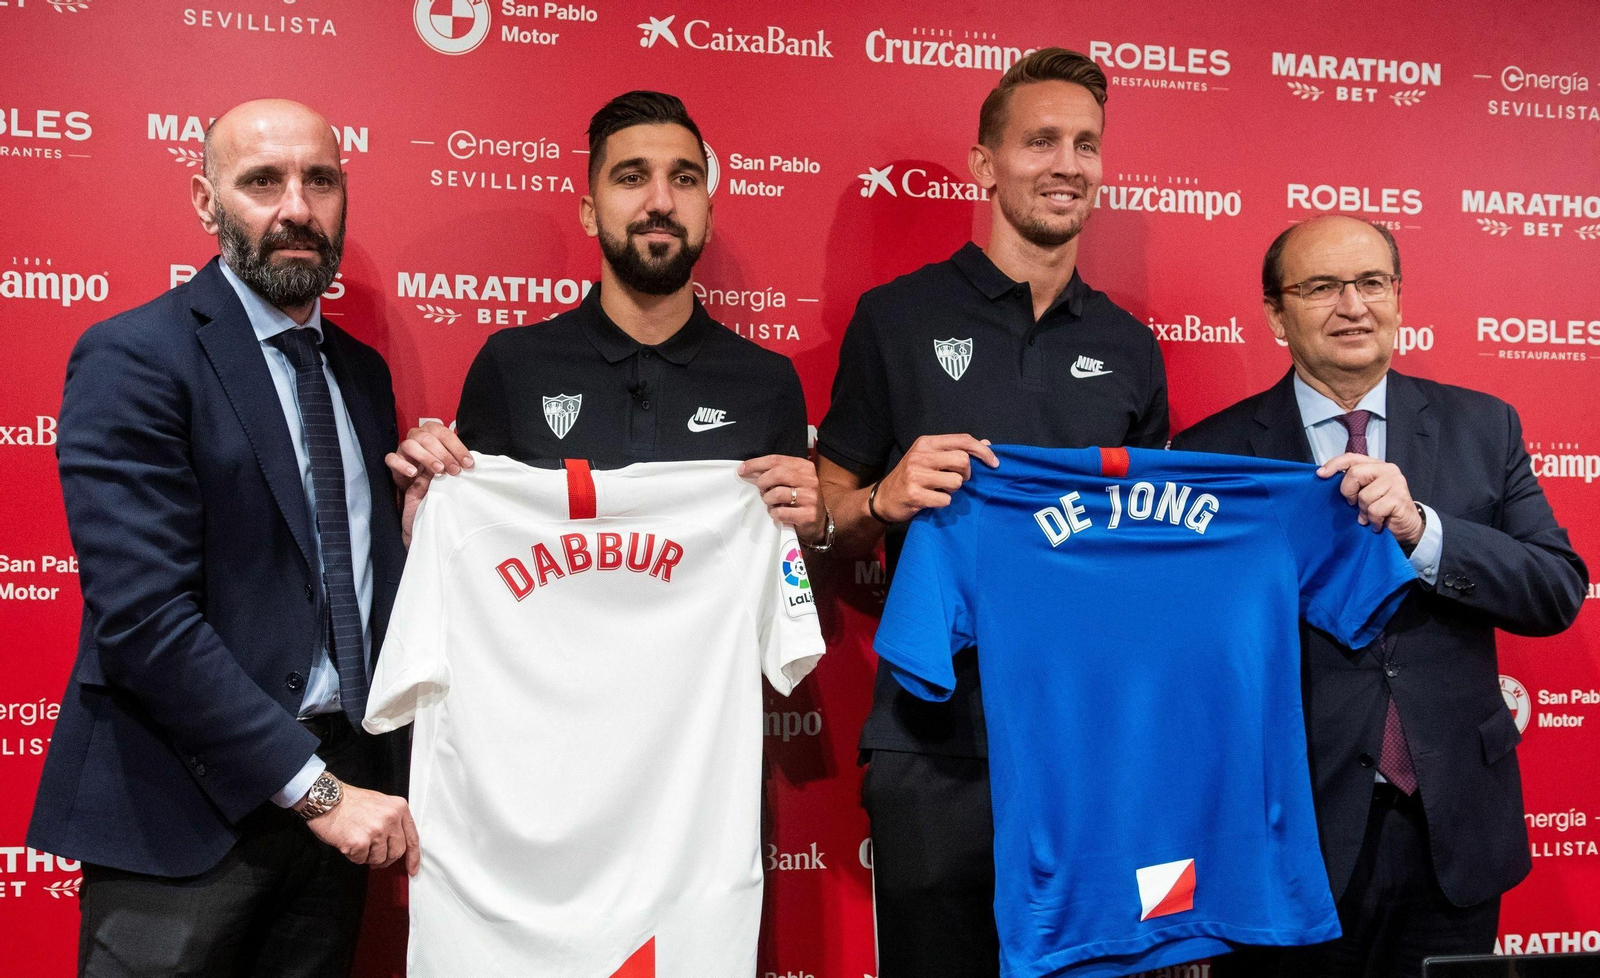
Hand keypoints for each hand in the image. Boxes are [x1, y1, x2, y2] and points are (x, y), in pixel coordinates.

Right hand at [302, 782, 420, 875]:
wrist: (326, 798)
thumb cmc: (350, 802)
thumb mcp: (381, 803)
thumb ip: (393, 821)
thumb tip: (397, 844)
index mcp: (399, 808)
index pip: (412, 838)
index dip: (413, 857)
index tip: (412, 869)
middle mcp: (391, 819)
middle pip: (397, 852)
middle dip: (386, 859)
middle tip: (374, 857)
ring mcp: (376, 831)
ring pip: (379, 858)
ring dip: (367, 856)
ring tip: (357, 841)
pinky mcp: (360, 843)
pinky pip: (361, 860)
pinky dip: (354, 856)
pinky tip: (348, 842)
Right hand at [385, 422, 471, 545]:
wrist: (418, 494)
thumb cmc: (436, 475)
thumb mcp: (449, 467)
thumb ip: (456, 461)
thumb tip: (469, 463)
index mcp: (433, 434)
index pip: (445, 435)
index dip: (457, 447)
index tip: (468, 464)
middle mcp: (417, 438)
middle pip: (428, 438)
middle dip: (444, 454)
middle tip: (454, 470)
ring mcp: (403, 449)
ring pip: (410, 445)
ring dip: (426, 457)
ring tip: (438, 471)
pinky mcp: (393, 462)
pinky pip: (391, 459)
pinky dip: (402, 465)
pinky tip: (413, 473)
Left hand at [739, 454, 827, 542]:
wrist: (818, 520)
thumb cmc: (799, 497)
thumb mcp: (791, 480)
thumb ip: (774, 472)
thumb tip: (747, 469)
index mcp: (804, 467)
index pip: (776, 460)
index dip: (756, 464)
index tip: (742, 469)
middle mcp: (809, 479)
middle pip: (776, 474)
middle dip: (762, 482)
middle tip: (761, 490)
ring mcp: (810, 497)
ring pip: (777, 493)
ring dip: (768, 500)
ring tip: (771, 502)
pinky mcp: (808, 515)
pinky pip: (781, 513)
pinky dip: (774, 514)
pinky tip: (778, 513)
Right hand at [871, 434, 998, 522]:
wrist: (883, 498)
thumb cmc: (912, 477)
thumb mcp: (930, 458)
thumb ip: (956, 450)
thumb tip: (986, 444)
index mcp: (926, 443)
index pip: (962, 440)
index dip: (982, 451)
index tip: (995, 463)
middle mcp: (920, 455)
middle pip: (962, 460)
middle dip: (966, 474)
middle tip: (957, 480)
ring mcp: (915, 474)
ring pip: (956, 481)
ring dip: (954, 490)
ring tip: (941, 490)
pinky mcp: (914, 494)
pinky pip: (945, 499)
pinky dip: (943, 502)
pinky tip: (932, 500)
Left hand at [1317, 452, 1424, 547]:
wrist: (1406, 526)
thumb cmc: (1382, 509)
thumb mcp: (1364, 493)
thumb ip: (1353, 484)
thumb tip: (1326, 479)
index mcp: (1376, 466)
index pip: (1351, 458)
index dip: (1334, 464)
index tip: (1321, 475)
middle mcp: (1387, 469)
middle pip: (1354, 474)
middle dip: (1348, 492)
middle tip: (1353, 504)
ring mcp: (1395, 482)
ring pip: (1364, 496)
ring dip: (1363, 511)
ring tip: (1371, 515)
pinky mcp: (1399, 497)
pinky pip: (1374, 510)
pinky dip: (1373, 520)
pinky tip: (1379, 522)